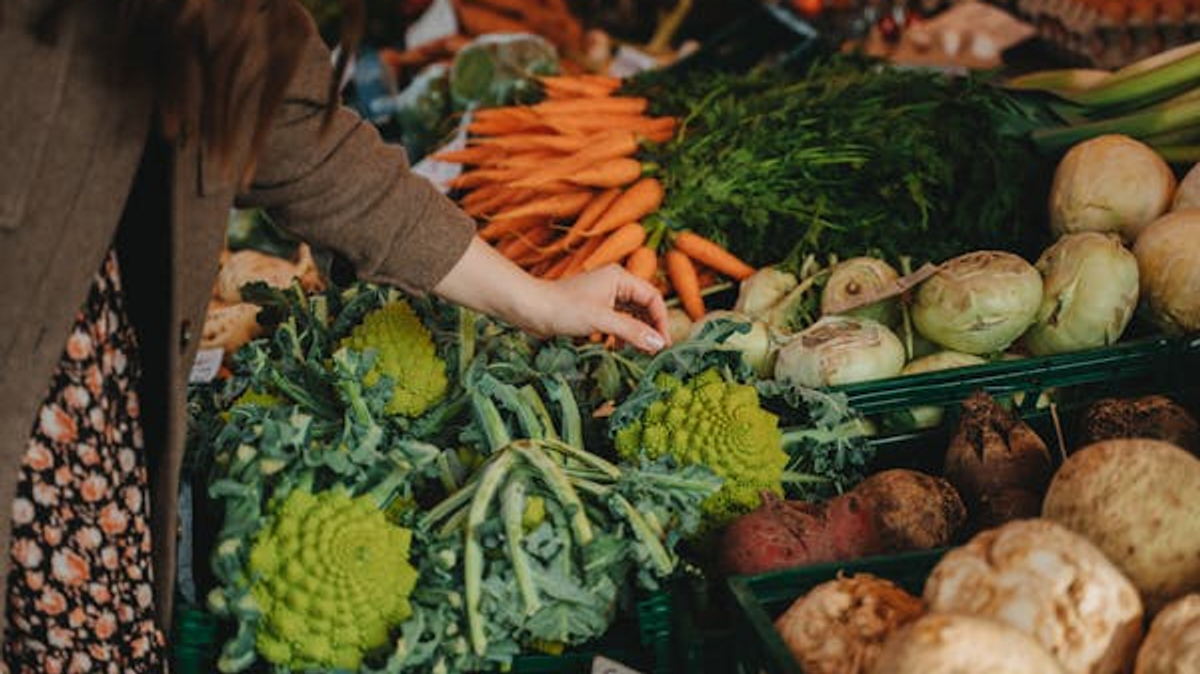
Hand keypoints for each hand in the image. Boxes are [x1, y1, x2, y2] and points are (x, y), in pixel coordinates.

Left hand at [537, 264, 669, 352]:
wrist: (530, 309)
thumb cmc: (563, 308)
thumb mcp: (601, 321)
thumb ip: (632, 331)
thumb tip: (659, 344)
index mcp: (620, 278)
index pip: (652, 297)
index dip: (661, 320)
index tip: (663, 343)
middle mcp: (615, 283)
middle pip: (644, 306)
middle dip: (650, 328)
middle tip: (654, 351)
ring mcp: (605, 296)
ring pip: (632, 314)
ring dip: (637, 332)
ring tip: (640, 352)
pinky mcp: (595, 308)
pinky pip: (618, 320)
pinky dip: (623, 334)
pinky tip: (620, 348)